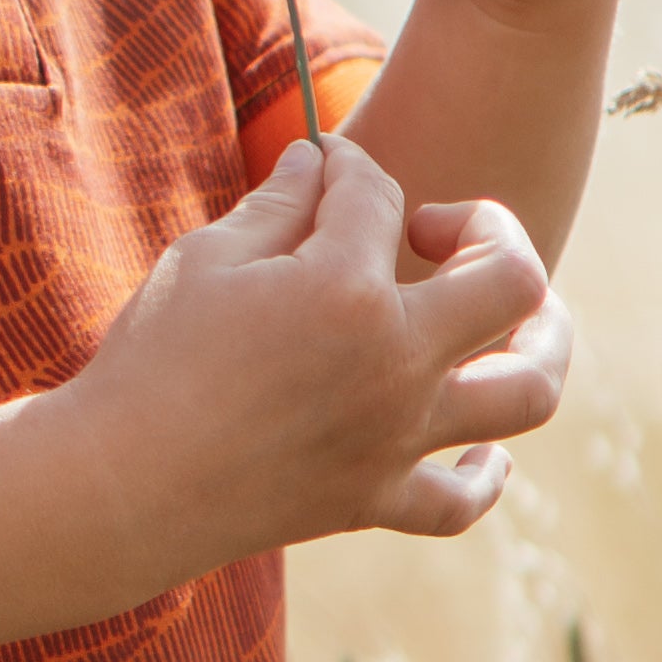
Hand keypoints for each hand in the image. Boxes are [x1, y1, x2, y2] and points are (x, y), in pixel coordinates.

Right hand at [71, 133, 567, 561]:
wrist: (118, 489)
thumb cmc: (152, 362)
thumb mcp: (207, 258)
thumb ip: (279, 204)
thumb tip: (321, 163)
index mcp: (347, 289)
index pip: (381, 195)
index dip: (351, 166)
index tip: (324, 169)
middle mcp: (395, 363)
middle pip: (514, 280)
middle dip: (491, 229)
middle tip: (438, 230)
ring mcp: (397, 437)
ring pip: (528, 390)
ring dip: (543, 343)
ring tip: (521, 320)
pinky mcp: (375, 498)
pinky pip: (460, 498)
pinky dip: (483, 474)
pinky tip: (480, 448)